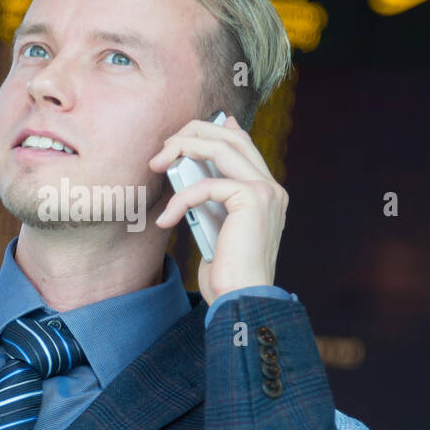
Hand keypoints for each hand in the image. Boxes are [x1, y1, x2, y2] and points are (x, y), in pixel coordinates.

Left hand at [148, 115, 288, 306]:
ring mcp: (266, 191)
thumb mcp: (215, 227)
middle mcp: (272, 188)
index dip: (217, 129)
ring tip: (157, 162)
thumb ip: (211, 199)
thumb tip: (193, 172)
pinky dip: (180, 199)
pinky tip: (166, 220)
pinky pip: (206, 186)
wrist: (241, 300)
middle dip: (193, 133)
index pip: (244, 146)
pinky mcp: (252, 200)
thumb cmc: (226, 273)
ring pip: (221, 147)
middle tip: (163, 147)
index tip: (188, 130)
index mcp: (267, 193)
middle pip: (232, 137)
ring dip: (183, 148)